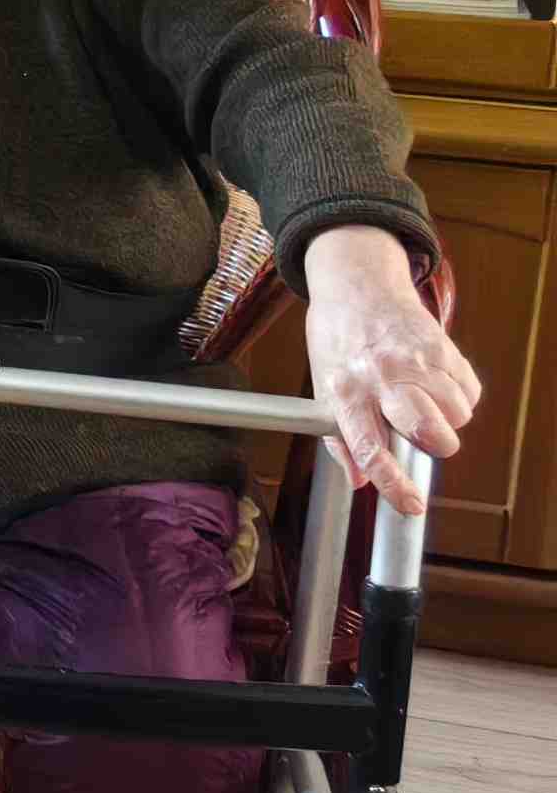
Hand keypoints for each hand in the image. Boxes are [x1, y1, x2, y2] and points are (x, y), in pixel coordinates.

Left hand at [301, 225, 478, 516]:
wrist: (357, 285)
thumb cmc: (338, 341)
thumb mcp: (324, 387)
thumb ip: (340, 438)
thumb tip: (359, 482)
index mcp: (345, 392)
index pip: (369, 448)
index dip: (392, 485)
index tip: (412, 507)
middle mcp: (381, 377)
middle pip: (429, 430)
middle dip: (436, 444)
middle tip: (423, 434)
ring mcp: (416, 361)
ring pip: (458, 415)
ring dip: (447, 417)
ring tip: (420, 397)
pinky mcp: (443, 348)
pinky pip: (469, 393)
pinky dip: (458, 396)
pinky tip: (432, 380)